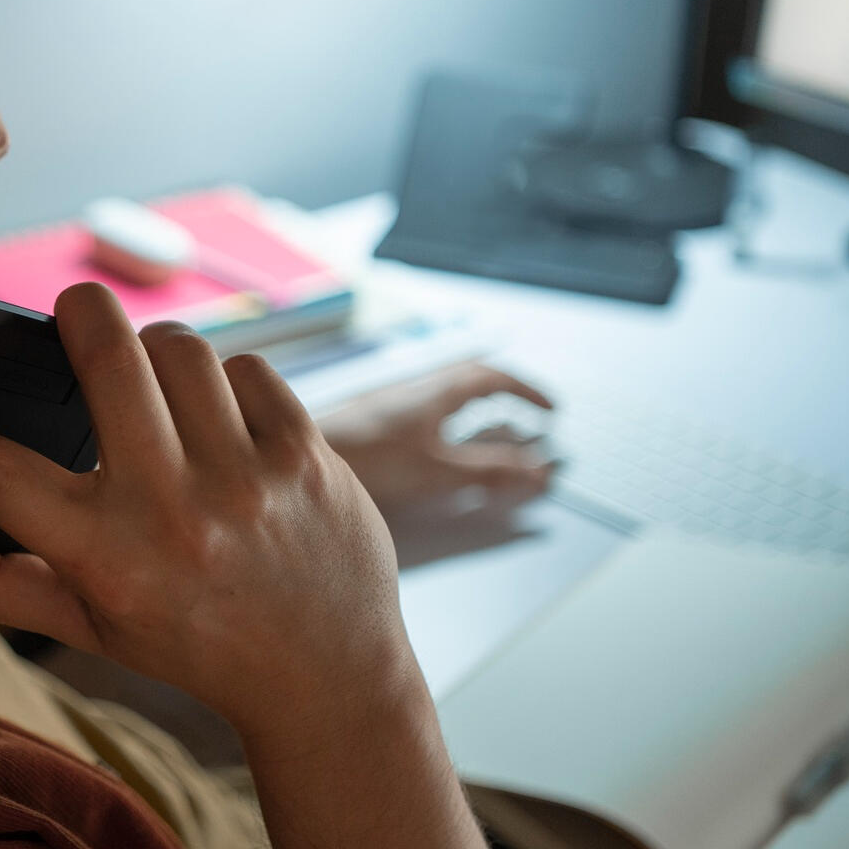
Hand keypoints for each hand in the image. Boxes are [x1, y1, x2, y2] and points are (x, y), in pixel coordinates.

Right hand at [0, 284, 418, 741]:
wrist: (327, 680)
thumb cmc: (193, 646)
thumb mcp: (87, 629)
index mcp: (102, 558)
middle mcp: (172, 514)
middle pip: (108, 356)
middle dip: (80, 312)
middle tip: (71, 313)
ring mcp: (247, 481)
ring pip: (180, 348)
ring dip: (157, 352)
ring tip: (157, 389)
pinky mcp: (307, 457)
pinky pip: (248, 368)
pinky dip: (227, 384)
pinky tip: (225, 427)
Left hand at [316, 363, 554, 517]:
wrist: (297, 459)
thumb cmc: (364, 458)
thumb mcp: (440, 470)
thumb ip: (490, 471)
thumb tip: (537, 471)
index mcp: (436, 392)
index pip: (493, 377)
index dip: (526, 391)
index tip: (551, 409)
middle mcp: (413, 391)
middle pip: (470, 380)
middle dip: (504, 394)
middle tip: (526, 414)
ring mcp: (391, 405)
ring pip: (444, 397)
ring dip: (474, 409)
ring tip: (492, 433)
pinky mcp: (372, 424)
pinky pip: (423, 414)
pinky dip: (446, 426)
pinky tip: (439, 449)